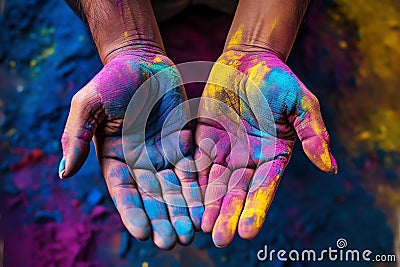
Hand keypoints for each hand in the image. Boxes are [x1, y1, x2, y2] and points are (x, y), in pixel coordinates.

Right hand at [59, 50, 202, 248]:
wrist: (142, 60)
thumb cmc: (111, 79)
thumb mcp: (88, 104)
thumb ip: (77, 136)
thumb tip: (64, 172)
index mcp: (113, 158)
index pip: (124, 192)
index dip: (133, 213)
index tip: (144, 234)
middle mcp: (138, 163)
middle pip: (152, 197)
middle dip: (163, 220)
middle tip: (173, 242)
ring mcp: (162, 155)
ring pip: (174, 189)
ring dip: (183, 211)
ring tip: (192, 233)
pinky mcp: (182, 145)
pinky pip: (192, 170)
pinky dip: (198, 189)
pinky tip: (207, 206)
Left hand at [195, 50, 336, 246]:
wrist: (247, 60)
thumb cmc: (277, 79)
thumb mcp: (301, 103)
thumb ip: (313, 134)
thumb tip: (331, 167)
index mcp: (273, 155)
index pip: (264, 187)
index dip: (256, 208)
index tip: (247, 231)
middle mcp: (249, 159)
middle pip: (237, 192)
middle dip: (228, 214)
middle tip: (219, 239)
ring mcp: (225, 151)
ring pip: (214, 183)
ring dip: (207, 205)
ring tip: (200, 227)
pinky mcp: (204, 140)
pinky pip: (195, 163)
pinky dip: (189, 182)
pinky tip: (183, 199)